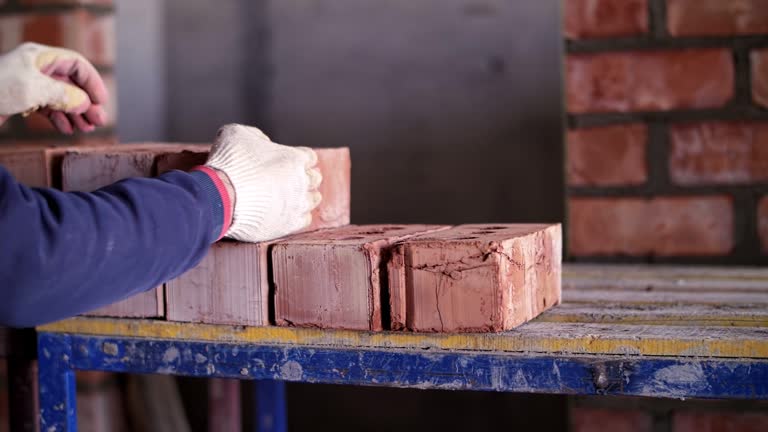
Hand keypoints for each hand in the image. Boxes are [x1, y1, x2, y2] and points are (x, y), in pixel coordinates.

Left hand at [0, 42, 107, 133]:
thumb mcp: (35, 90)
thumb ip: (64, 95)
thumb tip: (85, 103)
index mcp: (40, 57)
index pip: (76, 64)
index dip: (92, 82)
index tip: (101, 102)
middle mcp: (36, 69)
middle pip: (71, 83)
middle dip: (86, 102)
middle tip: (99, 120)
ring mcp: (29, 85)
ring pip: (61, 97)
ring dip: (76, 113)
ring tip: (87, 128)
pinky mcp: (21, 100)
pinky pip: (48, 107)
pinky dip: (60, 118)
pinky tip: (67, 129)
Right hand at [204, 124, 322, 241]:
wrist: (220, 197)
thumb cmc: (227, 163)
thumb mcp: (237, 133)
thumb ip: (257, 136)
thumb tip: (264, 143)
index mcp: (294, 158)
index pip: (309, 157)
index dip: (299, 159)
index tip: (290, 163)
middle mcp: (301, 181)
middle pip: (314, 178)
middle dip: (305, 178)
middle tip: (292, 180)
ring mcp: (297, 204)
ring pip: (313, 200)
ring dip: (305, 197)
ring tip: (293, 197)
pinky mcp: (289, 224)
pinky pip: (305, 219)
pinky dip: (299, 216)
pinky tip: (289, 213)